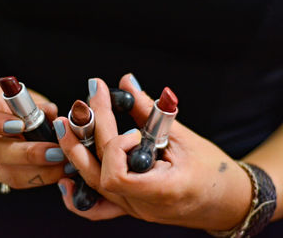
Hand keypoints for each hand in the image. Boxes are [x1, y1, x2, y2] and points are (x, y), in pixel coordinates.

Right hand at [0, 84, 67, 188]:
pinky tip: (61, 170)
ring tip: (64, 163)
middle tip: (56, 152)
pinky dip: (42, 177)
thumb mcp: (16, 95)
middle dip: (27, 154)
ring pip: (5, 173)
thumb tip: (52, 113)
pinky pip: (17, 181)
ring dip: (39, 171)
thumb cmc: (7, 102)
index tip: (20, 124)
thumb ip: (32, 104)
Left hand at [55, 74, 252, 230]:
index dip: (116, 146)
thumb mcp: (184, 138)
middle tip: (79, 106)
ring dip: (75, 153)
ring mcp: (131, 209)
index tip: (131, 129)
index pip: (116, 173)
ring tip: (65, 127)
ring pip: (91, 186)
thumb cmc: (214, 172)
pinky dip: (78, 191)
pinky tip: (66, 177)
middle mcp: (139, 205)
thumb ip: (150, 111)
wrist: (226, 203)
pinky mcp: (129, 206)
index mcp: (160, 190)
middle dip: (85, 135)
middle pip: (97, 173)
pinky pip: (96, 206)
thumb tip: (128, 81)